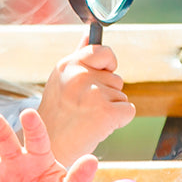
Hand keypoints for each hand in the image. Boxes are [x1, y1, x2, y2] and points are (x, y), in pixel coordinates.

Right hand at [37, 40, 135, 162]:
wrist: (52, 148)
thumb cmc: (58, 117)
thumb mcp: (61, 80)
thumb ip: (79, 56)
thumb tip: (89, 33)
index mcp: (68, 65)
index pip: (102, 51)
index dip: (108, 64)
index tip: (103, 74)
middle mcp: (80, 75)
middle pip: (115, 79)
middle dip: (106, 95)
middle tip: (85, 109)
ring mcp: (93, 93)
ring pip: (121, 96)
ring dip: (111, 109)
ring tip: (88, 118)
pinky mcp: (106, 112)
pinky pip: (129, 110)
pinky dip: (120, 121)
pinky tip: (99, 127)